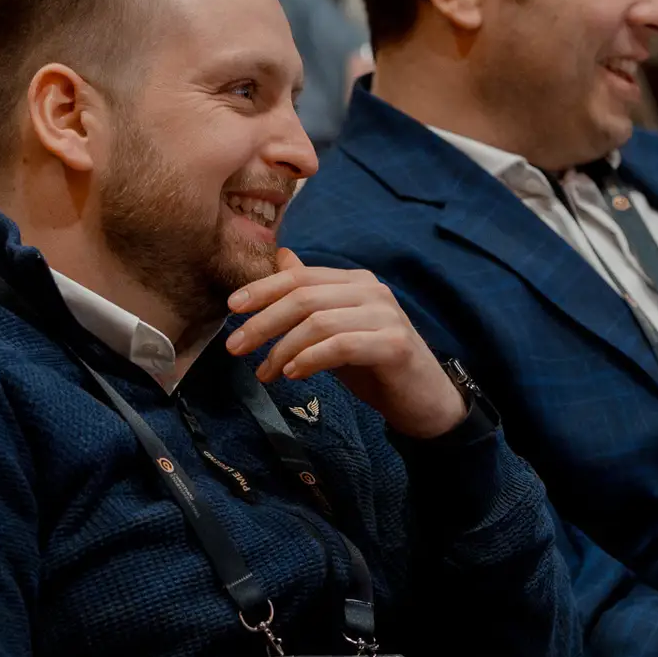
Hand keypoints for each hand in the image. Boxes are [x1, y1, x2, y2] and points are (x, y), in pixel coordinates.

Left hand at [225, 250, 465, 438]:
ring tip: (265, 373)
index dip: (263, 289)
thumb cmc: (376, 364)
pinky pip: (341, 346)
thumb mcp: (336, 327)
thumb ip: (311, 296)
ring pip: (318, 322)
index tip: (231, 308)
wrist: (425, 400)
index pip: (300, 277)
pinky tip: (293, 374)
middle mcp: (373, 291)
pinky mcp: (394, 345)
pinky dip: (310, 359)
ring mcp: (386, 316)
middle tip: (235, 347)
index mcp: (356, 281)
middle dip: (263, 322)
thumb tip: (282, 256)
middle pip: (304, 297)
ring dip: (282, 349)